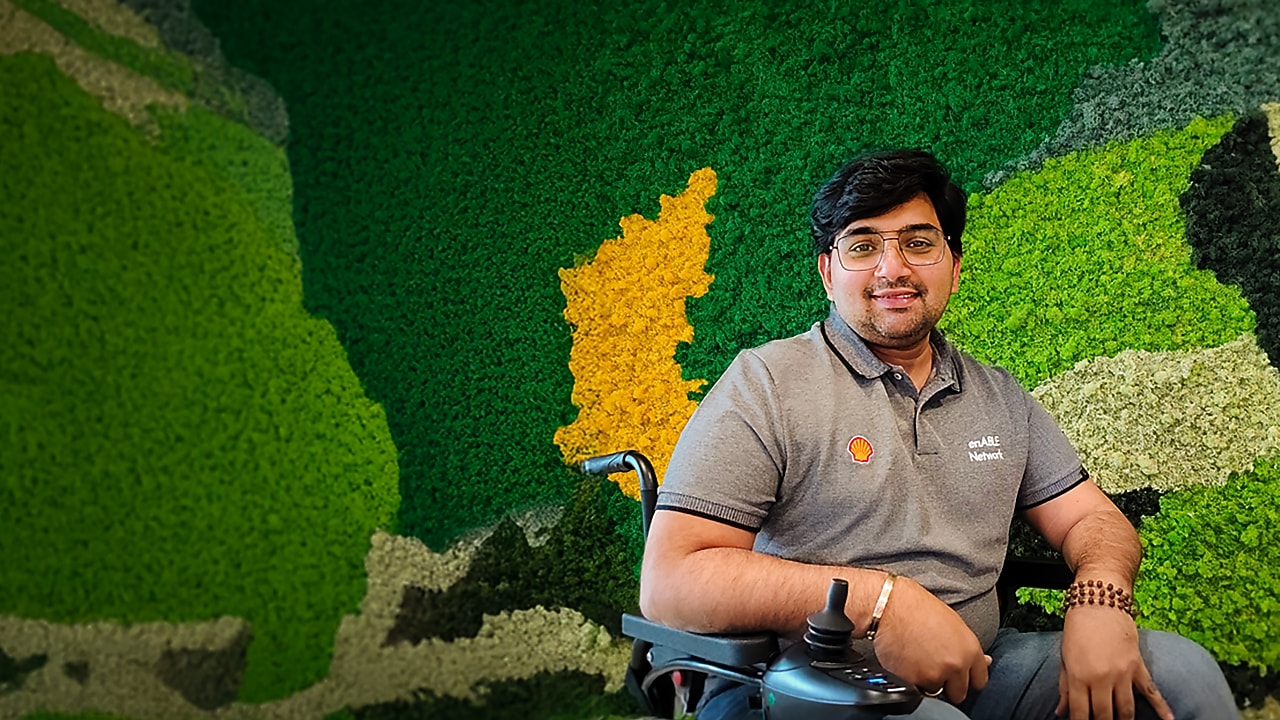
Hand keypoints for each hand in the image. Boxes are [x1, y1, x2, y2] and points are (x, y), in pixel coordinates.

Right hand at [872, 575, 991, 702]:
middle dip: (948, 684)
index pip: (980, 680)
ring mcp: (934, 675)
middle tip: (934, 667)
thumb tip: (985, 661)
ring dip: (927, 681)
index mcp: (970, 650)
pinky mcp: (912, 681)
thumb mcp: (953, 622)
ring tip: (916, 658)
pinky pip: (914, 690)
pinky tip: (905, 661)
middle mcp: (956, 665)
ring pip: (934, 691)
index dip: (968, 678)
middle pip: (959, 693)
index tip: (960, 676)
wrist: (889, 605)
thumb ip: (967, 648)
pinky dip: (909, 680)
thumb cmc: (917, 607)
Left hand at [1056, 606, 1172, 719]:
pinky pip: (1151, 692)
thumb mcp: (1065, 658)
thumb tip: (1061, 712)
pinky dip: (1162, 708)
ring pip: (1126, 710)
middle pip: (1105, 715)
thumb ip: (1065, 688)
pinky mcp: (1138, 667)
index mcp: (1078, 676)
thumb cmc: (1077, 630)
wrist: (1098, 602)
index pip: (1080, 713)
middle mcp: (1100, 678)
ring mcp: (1121, 673)